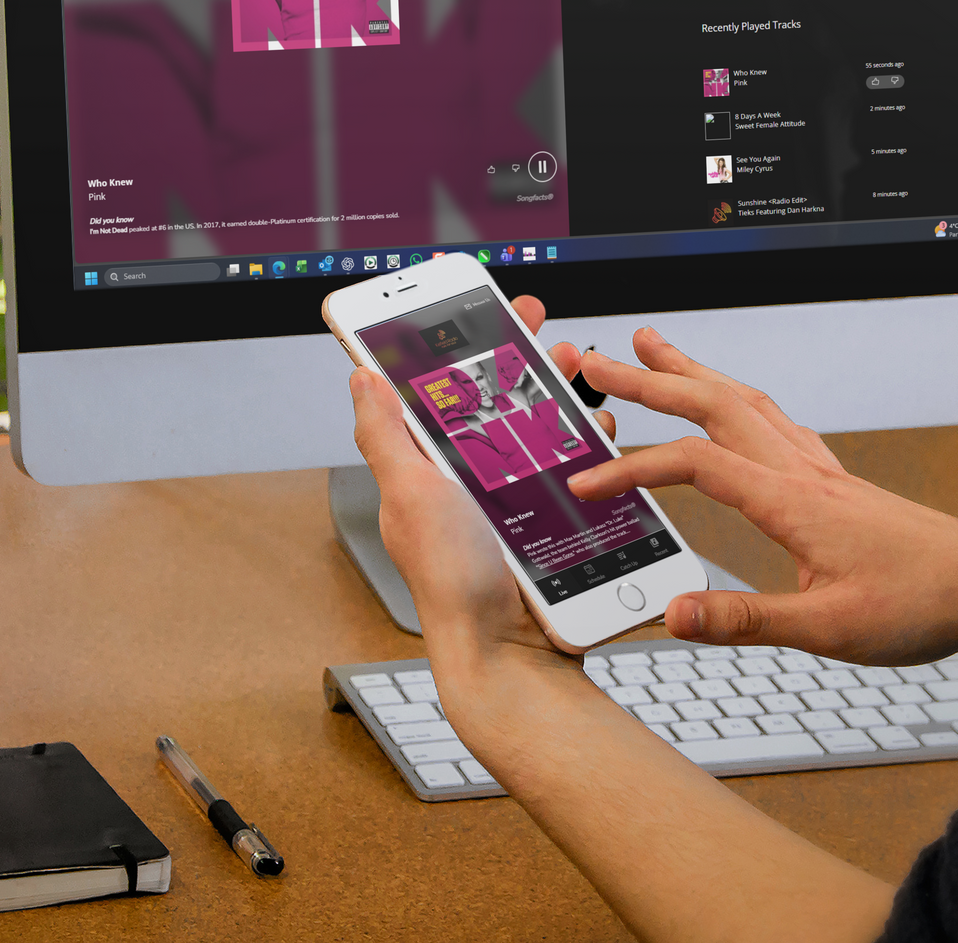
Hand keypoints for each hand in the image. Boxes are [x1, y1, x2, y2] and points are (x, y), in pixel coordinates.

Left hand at [348, 295, 611, 668]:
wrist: (509, 654)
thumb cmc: (452, 582)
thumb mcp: (411, 495)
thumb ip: (386, 435)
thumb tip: (360, 376)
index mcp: (423, 468)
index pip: (430, 389)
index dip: (446, 342)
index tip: (467, 303)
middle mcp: (463, 478)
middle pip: (489, 398)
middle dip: (512, 352)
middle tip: (533, 320)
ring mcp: (507, 497)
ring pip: (532, 424)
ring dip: (553, 386)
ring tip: (572, 363)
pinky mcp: (545, 517)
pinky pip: (566, 465)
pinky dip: (584, 439)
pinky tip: (597, 427)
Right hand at [571, 329, 957, 667]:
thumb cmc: (922, 605)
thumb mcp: (828, 630)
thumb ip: (745, 620)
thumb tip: (672, 613)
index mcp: (792, 501)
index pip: (693, 466)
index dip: (631, 469)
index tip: (584, 485)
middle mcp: (802, 472)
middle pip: (712, 406)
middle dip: (649, 380)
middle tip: (596, 359)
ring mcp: (820, 471)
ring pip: (744, 402)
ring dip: (693, 373)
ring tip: (655, 349)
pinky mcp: (835, 482)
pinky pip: (773, 420)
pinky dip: (736, 398)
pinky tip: (733, 405)